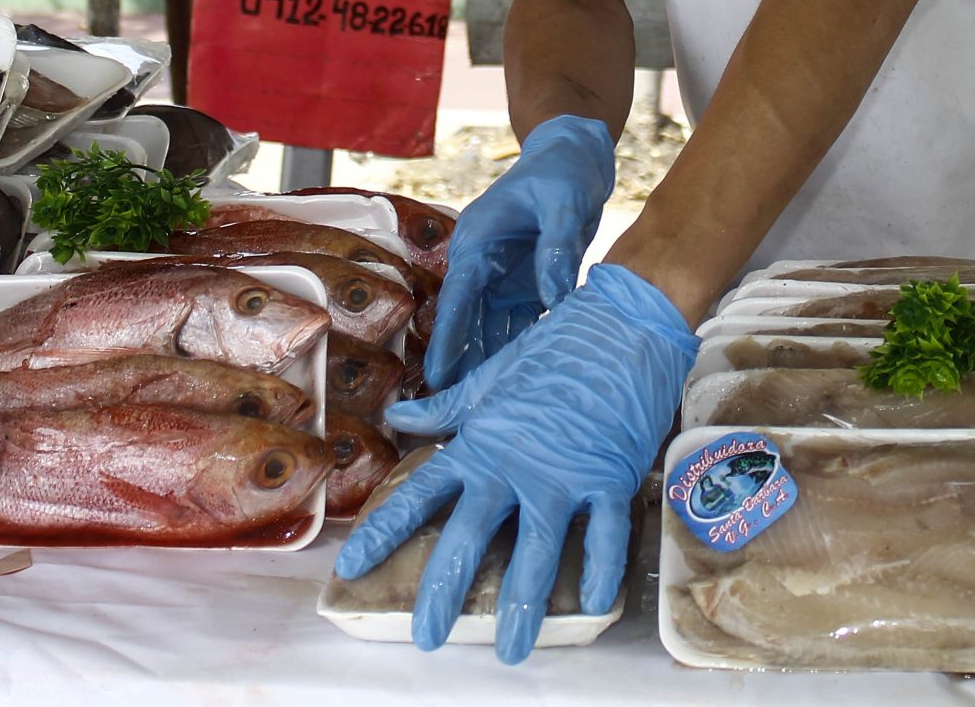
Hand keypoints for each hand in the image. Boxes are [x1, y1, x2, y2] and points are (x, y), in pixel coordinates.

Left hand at [333, 263, 694, 662]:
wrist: (623, 324)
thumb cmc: (556, 345)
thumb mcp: (492, 377)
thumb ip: (445, 408)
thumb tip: (399, 416)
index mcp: (478, 442)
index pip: (420, 495)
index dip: (384, 534)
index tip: (351, 568)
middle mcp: (512, 467)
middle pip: (469, 540)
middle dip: (443, 593)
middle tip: (426, 639)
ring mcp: (562, 476)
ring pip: (535, 555)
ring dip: (521, 607)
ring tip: (509, 650)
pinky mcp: (609, 480)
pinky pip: (604, 538)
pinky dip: (599, 575)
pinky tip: (592, 607)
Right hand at [422, 115, 614, 389]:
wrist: (576, 155)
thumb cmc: (562, 170)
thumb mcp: (563, 204)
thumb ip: (557, 249)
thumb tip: (556, 297)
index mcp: (478, 240)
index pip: (458, 296)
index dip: (448, 338)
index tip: (437, 376)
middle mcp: (484, 263)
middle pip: (469, 322)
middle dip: (462, 364)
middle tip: (454, 411)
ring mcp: (504, 277)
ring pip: (491, 330)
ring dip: (489, 365)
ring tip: (485, 409)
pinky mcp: (527, 285)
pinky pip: (519, 325)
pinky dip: (518, 352)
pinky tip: (520, 383)